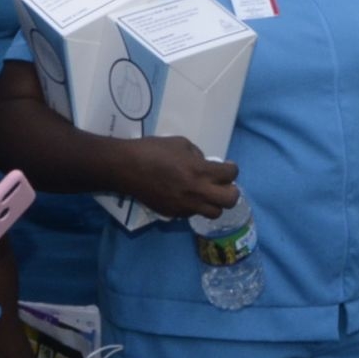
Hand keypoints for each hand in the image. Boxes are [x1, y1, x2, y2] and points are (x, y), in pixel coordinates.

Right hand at [122, 137, 240, 219]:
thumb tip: (204, 164)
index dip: (232, 169)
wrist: (126, 168)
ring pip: (214, 213)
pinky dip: (195, 206)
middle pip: (230, 201)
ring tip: (207, 194)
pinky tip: (186, 196)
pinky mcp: (173, 214)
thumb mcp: (181, 143)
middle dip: (232, 192)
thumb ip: (197, 155)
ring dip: (215, 203)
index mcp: (200, 171)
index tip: (227, 166)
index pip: (231, 174)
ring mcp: (185, 206)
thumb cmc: (153, 150)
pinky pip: (193, 214)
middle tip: (224, 185)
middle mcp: (197, 192)